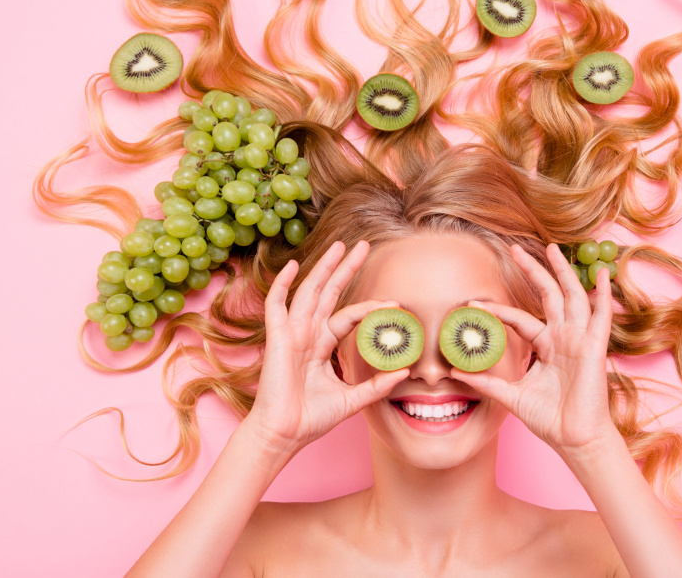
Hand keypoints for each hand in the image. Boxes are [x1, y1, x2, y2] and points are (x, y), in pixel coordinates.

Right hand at [245, 240, 409, 454]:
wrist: (284, 435)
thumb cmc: (310, 419)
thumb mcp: (352, 399)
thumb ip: (376, 385)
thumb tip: (404, 372)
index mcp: (321, 345)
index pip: (349, 316)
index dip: (370, 307)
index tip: (395, 304)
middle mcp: (307, 334)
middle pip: (329, 293)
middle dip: (345, 268)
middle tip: (363, 245)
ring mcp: (291, 334)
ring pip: (309, 291)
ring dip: (324, 267)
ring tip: (339, 245)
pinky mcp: (276, 339)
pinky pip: (277, 305)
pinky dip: (282, 284)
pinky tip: (293, 265)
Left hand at [449, 243, 621, 458]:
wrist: (573, 439)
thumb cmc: (549, 419)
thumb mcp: (512, 396)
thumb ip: (488, 382)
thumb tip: (456, 372)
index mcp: (546, 346)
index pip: (520, 319)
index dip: (499, 311)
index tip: (474, 304)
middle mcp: (563, 337)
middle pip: (548, 295)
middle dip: (533, 271)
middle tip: (515, 249)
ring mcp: (579, 340)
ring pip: (572, 297)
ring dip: (563, 272)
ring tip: (553, 249)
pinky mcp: (594, 348)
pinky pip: (601, 316)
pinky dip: (603, 295)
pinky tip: (603, 275)